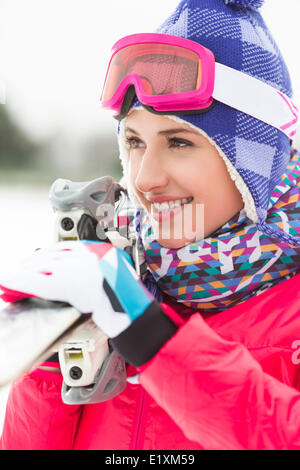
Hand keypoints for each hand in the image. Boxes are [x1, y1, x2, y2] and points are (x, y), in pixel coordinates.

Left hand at [0, 240, 153, 337]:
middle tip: (19, 271)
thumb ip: (97, 272)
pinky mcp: (69, 283)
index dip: (47, 255)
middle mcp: (90, 255)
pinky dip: (21, 281)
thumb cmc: (128, 303)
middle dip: (33, 264)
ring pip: (43, 265)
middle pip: (52, 255)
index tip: (37, 260)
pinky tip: (9, 282)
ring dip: (24, 273)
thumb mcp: (115, 277)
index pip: (66, 248)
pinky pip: (39, 281)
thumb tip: (77, 275)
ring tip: (11, 279)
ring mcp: (80, 268)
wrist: (135, 316)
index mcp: (101, 251)